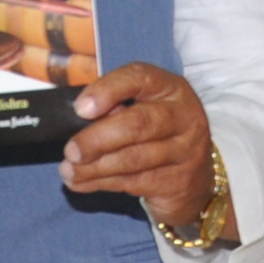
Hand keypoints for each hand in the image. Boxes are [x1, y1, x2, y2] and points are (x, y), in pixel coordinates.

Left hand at [62, 63, 220, 238]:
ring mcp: (186, 151)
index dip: (108, 90)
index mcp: (171, 88)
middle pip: (138, 124)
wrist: (195, 177)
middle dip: (97, 139)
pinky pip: (134, 182)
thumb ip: (115, 107)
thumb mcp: (142, 109)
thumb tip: (80, 120)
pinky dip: (101, 183)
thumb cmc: (156, 134)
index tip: (81, 108)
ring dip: (94, 167)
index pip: (140, 78)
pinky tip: (81, 183)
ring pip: (133, 159)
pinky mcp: (178, 182)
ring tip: (68, 170)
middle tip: (70, 151)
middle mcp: (185, 116)